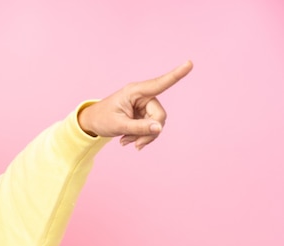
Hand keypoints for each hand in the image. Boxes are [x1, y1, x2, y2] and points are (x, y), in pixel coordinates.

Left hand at [78, 60, 192, 149]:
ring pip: (157, 125)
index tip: (190, 63)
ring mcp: (145, 106)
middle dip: (149, 132)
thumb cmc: (102, 119)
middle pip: (159, 116)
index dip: (176, 74)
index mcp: (135, 91)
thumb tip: (159, 128)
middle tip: (135, 145)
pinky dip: (142, 137)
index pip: (159, 83)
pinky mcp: (144, 115)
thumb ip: (139, 127)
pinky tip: (128, 140)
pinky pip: (152, 128)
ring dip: (144, 137)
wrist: (93, 123)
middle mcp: (143, 96)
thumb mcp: (119, 125)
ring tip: (126, 141)